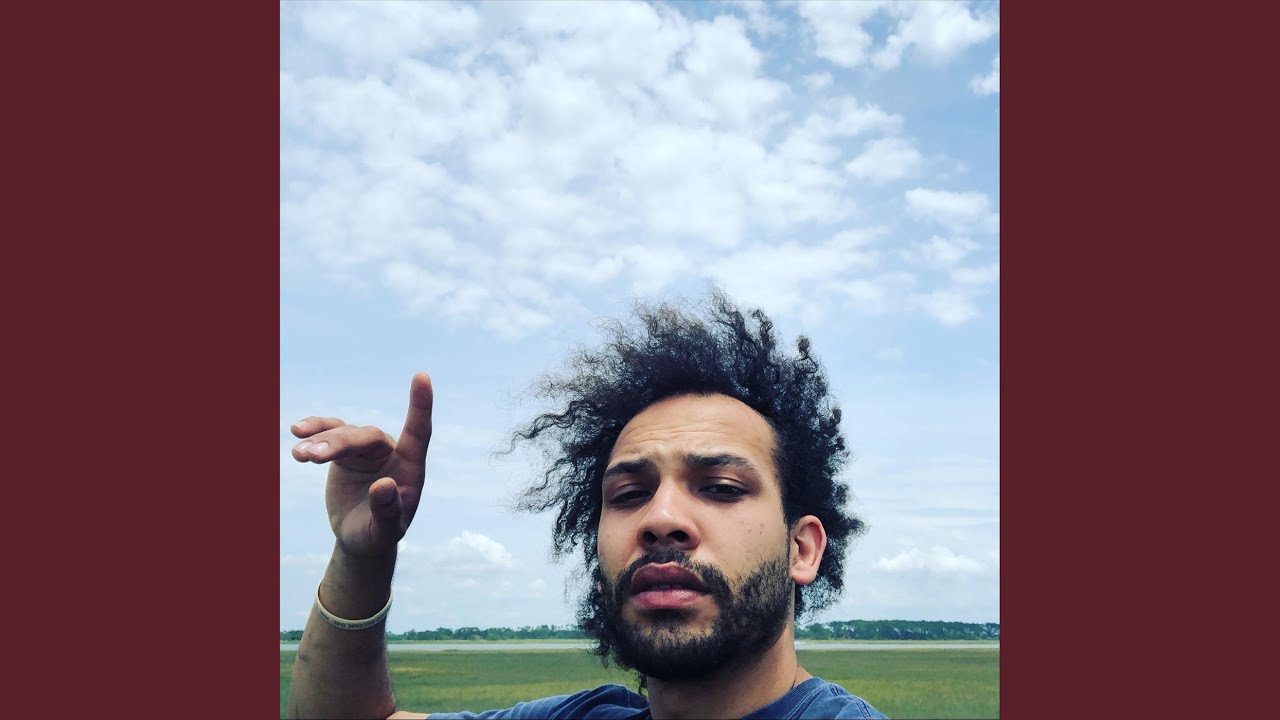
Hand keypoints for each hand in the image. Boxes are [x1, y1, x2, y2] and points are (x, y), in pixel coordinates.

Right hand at [290, 372, 432, 557]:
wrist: (360, 536)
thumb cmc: (379, 534)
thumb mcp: (385, 530)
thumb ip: (387, 510)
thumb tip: (385, 484)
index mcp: (410, 468)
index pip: (419, 431)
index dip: (420, 406)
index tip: (422, 376)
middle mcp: (390, 452)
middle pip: (366, 436)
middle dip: (339, 444)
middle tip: (313, 458)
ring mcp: (366, 449)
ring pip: (343, 434)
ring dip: (321, 442)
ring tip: (298, 454)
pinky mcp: (344, 451)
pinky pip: (329, 433)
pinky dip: (314, 431)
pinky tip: (297, 431)